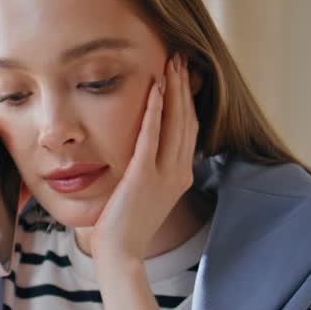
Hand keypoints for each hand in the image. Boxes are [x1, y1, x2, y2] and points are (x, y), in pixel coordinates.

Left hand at [89, 53, 198, 262]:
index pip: (189, 128)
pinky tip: (154, 88)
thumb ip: (151, 170)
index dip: (187, 99)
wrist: (121, 254)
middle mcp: (179, 172)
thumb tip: (145, 151)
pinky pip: (150, 137)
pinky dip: (155, 111)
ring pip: (174, 122)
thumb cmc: (126, 226)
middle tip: (180, 56)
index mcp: (181, 175)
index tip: (183, 74)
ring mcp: (163, 175)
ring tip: (171, 62)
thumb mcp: (146, 194)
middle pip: (186, 119)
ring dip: (173, 89)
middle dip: (183, 86)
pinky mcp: (142, 177)